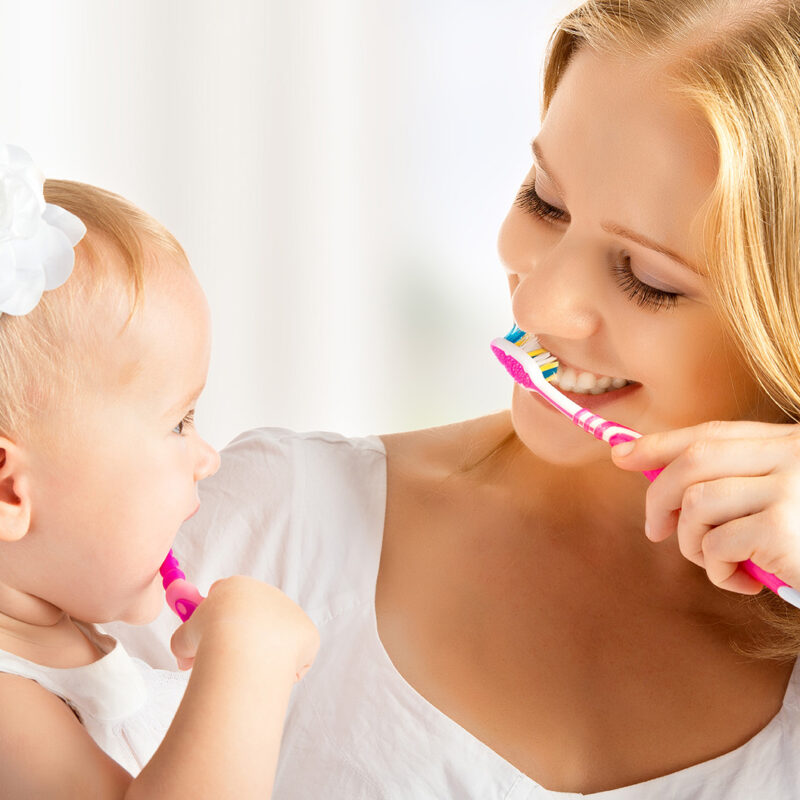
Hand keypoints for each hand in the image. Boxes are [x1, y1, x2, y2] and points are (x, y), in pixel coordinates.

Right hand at [169, 575, 319, 677]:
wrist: (241, 646)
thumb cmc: (209, 638)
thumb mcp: (184, 638)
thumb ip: (184, 642)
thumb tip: (186, 659)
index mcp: (238, 586)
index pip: (229, 599)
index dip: (218, 621)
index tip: (211, 641)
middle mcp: (268, 593)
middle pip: (256, 618)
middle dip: (244, 640)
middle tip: (230, 665)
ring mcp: (291, 611)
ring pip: (277, 639)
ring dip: (265, 656)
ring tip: (249, 673)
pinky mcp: (307, 632)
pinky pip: (296, 657)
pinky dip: (285, 671)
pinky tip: (270, 676)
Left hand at [611, 420, 799, 593]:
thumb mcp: (780, 498)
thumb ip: (734, 480)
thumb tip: (651, 469)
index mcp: (787, 443)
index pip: (710, 433)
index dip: (660, 443)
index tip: (621, 454)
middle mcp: (789, 457)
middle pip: (693, 463)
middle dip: (658, 497)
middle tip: (656, 531)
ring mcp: (788, 490)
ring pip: (696, 504)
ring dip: (690, 542)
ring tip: (715, 562)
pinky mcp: (782, 528)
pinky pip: (716, 544)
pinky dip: (716, 569)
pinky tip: (742, 581)